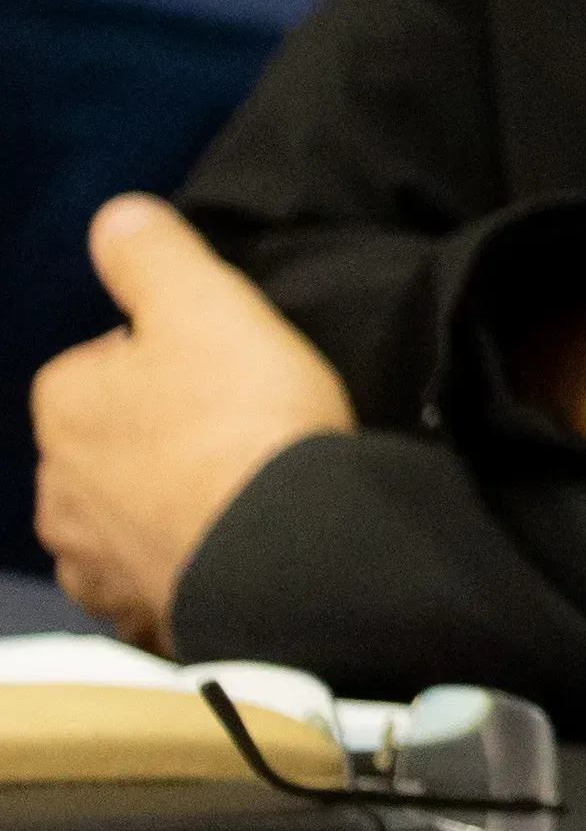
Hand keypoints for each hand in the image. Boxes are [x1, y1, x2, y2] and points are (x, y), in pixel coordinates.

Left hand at [29, 197, 355, 652]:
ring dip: (154, 513)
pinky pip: (143, 585)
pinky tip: (220, 558)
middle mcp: (54, 484)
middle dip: (154, 440)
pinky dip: (171, 572)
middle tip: (239, 433)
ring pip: (114, 520)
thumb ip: (153, 254)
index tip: (229, 374)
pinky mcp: (133, 614)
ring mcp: (90, 559)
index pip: (106, 362)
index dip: (171, 362)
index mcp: (64, 400)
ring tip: (232, 502)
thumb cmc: (244, 415)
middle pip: (108, 443)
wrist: (286, 550)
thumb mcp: (209, 303)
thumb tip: (113, 215)